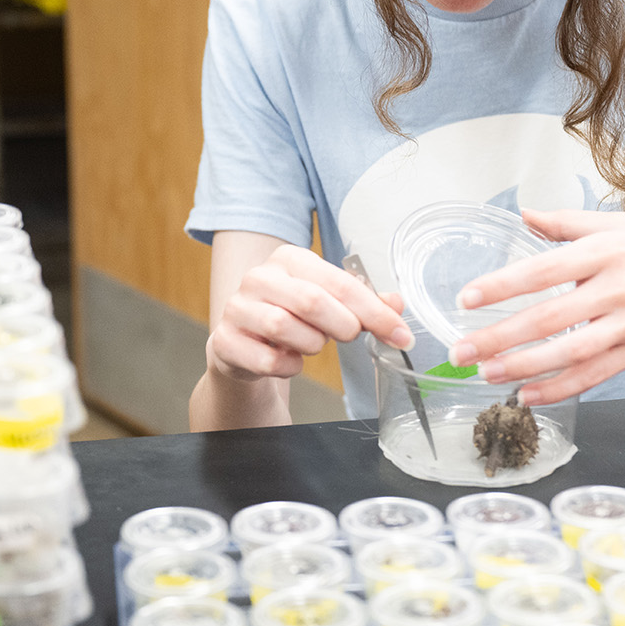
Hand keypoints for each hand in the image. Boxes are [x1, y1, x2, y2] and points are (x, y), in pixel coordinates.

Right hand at [206, 244, 414, 382]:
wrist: (244, 343)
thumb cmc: (292, 316)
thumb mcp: (329, 303)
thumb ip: (363, 303)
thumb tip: (396, 304)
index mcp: (290, 259)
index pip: (339, 282)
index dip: (374, 311)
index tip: (399, 334)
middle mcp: (259, 278)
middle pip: (312, 301)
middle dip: (342, 325)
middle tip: (349, 335)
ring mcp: (238, 308)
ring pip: (285, 328)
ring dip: (311, 344)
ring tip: (311, 342)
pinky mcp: (225, 341)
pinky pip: (268, 360)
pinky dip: (289, 366)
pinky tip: (289, 359)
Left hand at [448, 208, 624, 404]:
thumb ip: (570, 223)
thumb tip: (523, 215)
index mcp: (610, 249)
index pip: (545, 269)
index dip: (503, 285)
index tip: (467, 299)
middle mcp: (620, 287)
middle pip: (550, 317)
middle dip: (500, 337)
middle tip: (461, 350)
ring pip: (571, 352)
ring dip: (525, 367)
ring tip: (487, 375)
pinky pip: (597, 374)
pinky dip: (562, 388)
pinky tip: (531, 395)